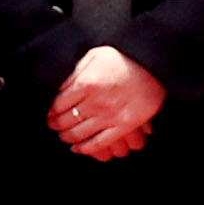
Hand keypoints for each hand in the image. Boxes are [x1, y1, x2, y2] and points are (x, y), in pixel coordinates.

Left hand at [47, 46, 162, 158]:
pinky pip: (99, 143)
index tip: (49, 115)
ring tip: (63, 136)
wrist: (154, 64)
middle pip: (66, 120)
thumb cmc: (124, 56)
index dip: (51, 112)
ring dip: (67, 137)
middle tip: (53, 127)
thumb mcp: (95, 55)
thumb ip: (77, 71)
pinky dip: (86, 149)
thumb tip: (61, 87)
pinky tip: (77, 149)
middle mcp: (95, 102)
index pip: (59, 104)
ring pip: (79, 133)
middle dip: (56, 125)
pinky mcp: (124, 126)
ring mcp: (109, 116)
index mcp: (85, 84)